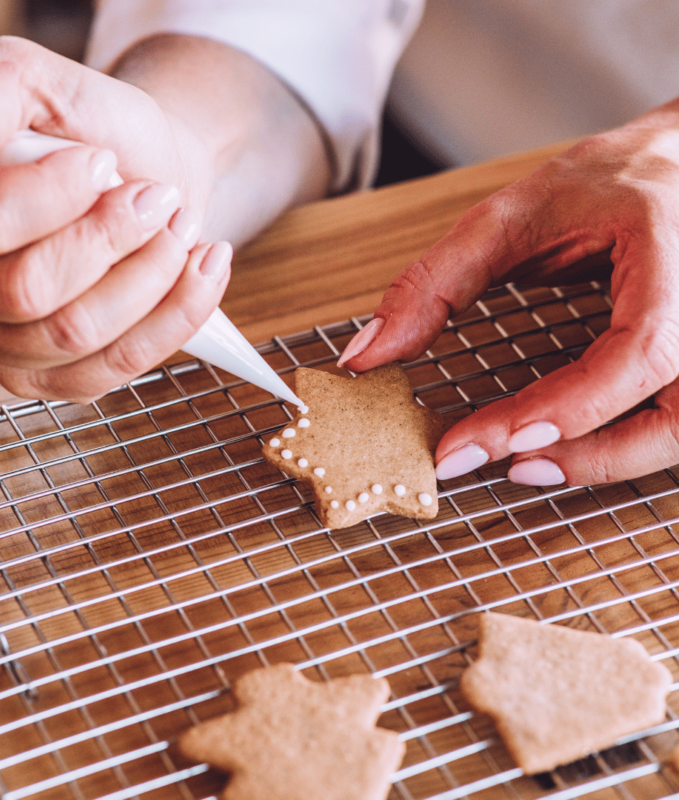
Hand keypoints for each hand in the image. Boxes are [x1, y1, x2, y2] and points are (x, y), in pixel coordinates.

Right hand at [0, 36, 230, 401]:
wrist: (150, 171)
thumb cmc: (94, 131)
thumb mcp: (35, 82)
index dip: (58, 196)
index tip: (103, 161)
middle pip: (26, 290)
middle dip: (111, 239)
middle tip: (157, 198)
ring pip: (74, 332)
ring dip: (150, 275)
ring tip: (180, 227)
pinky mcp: (53, 378)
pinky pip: (118, 366)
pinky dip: (176, 314)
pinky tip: (202, 269)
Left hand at [339, 101, 678, 485]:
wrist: (677, 165)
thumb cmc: (605, 181)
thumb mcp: (511, 214)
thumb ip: (436, 282)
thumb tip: (366, 355)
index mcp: (673, 254)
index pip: (639, 350)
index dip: (569, 407)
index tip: (489, 441)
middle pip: (676, 417)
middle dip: (586, 455)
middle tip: (497, 462)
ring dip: (604, 462)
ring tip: (521, 463)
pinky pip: (672, 421)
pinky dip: (617, 446)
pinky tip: (560, 446)